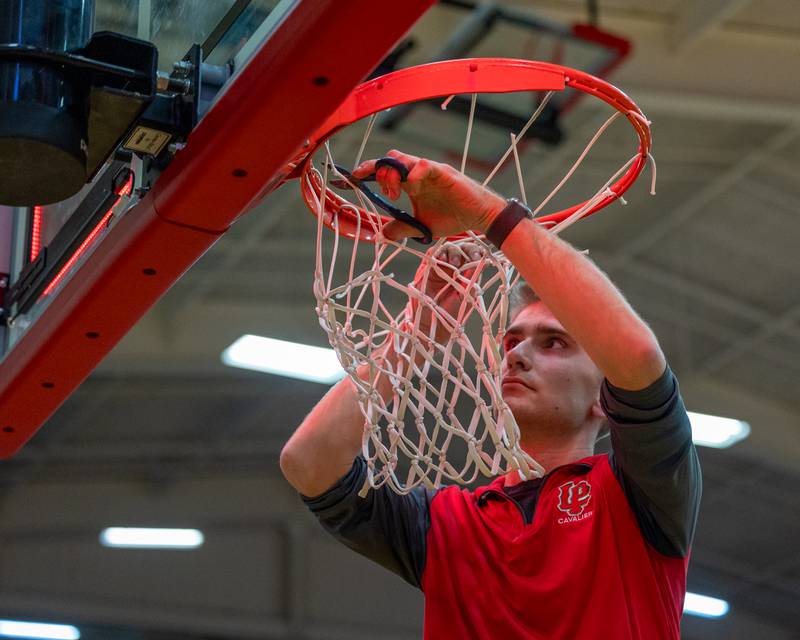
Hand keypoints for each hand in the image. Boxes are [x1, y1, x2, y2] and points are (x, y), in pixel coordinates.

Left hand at [352, 150, 506, 240]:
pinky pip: (424, 166)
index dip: (367, 171)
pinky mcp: (443, 173)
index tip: (352, 178)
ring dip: (393, 173)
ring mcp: (429, 171)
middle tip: (382, 192)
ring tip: (394, 192)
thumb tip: (382, 234)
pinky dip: (415, 173)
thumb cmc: (452, 216)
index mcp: (410, 183)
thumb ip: (402, 228)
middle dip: (378, 172)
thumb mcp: (421, 226)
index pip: (384, 170)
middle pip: (390, 160)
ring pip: (404, 159)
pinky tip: (412, 186)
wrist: (478, 217)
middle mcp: (417, 173)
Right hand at [406, 241, 485, 343]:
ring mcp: (439, 267)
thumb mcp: (467, 295)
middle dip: (467, 249)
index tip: (480, 257)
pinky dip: (438, 252)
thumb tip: (483, 262)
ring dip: (453, 251)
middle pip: (461, 248)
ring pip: (447, 247)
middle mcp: (452, 268)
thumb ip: (473, 278)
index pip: (471, 255)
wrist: (433, 324)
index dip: (476, 252)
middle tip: (471, 257)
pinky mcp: (426, 269)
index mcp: (464, 273)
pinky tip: (443, 258)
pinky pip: (431, 254)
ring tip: (455, 264)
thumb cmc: (451, 313)